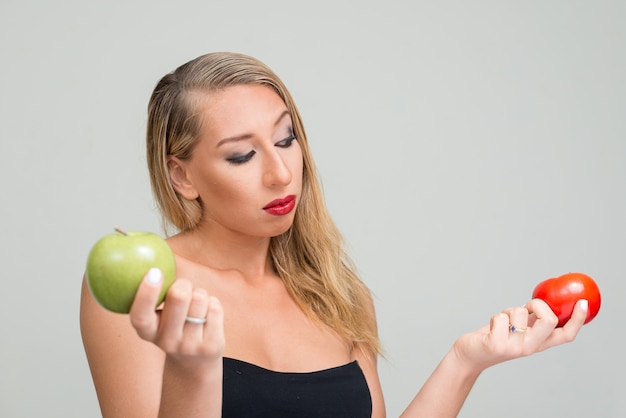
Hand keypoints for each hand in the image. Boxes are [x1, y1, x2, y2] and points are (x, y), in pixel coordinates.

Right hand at [129, 268, 224, 367]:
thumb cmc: (174, 326)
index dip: (146, 294)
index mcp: (147, 332)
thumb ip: (158, 294)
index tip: (153, 272)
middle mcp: (166, 342)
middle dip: (183, 284)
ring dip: (200, 294)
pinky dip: (212, 303)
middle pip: (179, 298)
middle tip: (183, 286)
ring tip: (196, 304)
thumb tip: (156, 260)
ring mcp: (189, 346)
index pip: (141, 316)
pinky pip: (215, 307)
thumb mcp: (158, 316)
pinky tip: (207, 315)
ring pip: (200, 298)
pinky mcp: (211, 346)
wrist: (194, 362)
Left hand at [453, 298, 587, 371]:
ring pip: (520, 313)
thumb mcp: (519, 329)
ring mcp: (514, 348)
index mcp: (539, 343)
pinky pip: (500, 318)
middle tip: (526, 306)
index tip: (583, 302)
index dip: (578, 320)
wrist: (471, 354)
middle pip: (549, 321)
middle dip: (538, 304)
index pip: (566, 335)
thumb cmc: (495, 336)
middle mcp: (530, 347)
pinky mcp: (497, 345)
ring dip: (509, 310)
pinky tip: (490, 328)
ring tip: (502, 321)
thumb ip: (532, 320)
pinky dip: (494, 316)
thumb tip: (545, 301)